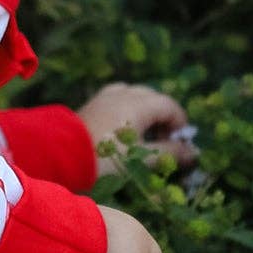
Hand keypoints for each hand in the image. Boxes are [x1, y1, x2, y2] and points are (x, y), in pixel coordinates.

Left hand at [76, 81, 198, 175]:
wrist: (60, 156)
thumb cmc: (105, 159)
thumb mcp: (141, 158)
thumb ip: (168, 154)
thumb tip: (192, 152)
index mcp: (139, 104)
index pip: (170, 106)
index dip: (180, 125)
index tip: (180, 146)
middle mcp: (124, 94)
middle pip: (154, 98)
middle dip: (164, 118)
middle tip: (164, 142)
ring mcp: (106, 96)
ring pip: (135, 96)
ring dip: (146, 112)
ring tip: (144, 135)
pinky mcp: (93, 103)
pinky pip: (118, 98)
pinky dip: (128, 109)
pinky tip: (122, 127)